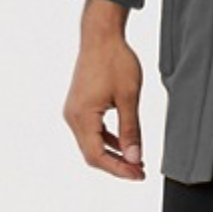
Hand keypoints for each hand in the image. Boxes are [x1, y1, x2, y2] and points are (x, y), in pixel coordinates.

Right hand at [63, 26, 145, 180]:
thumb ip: (131, 130)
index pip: (97, 156)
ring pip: (92, 143)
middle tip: (139, 171)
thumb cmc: (114, 61)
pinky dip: (108, 139)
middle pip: (92, 153)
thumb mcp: (128, 97)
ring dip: (113, 153)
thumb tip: (134, 157)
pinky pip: (92, 130)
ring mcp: (74, 111)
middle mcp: (73, 117)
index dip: (118, 169)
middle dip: (116, 164)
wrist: (101, 36)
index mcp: (82, 117)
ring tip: (135, 160)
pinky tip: (124, 143)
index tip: (138, 175)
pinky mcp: (80, 105)